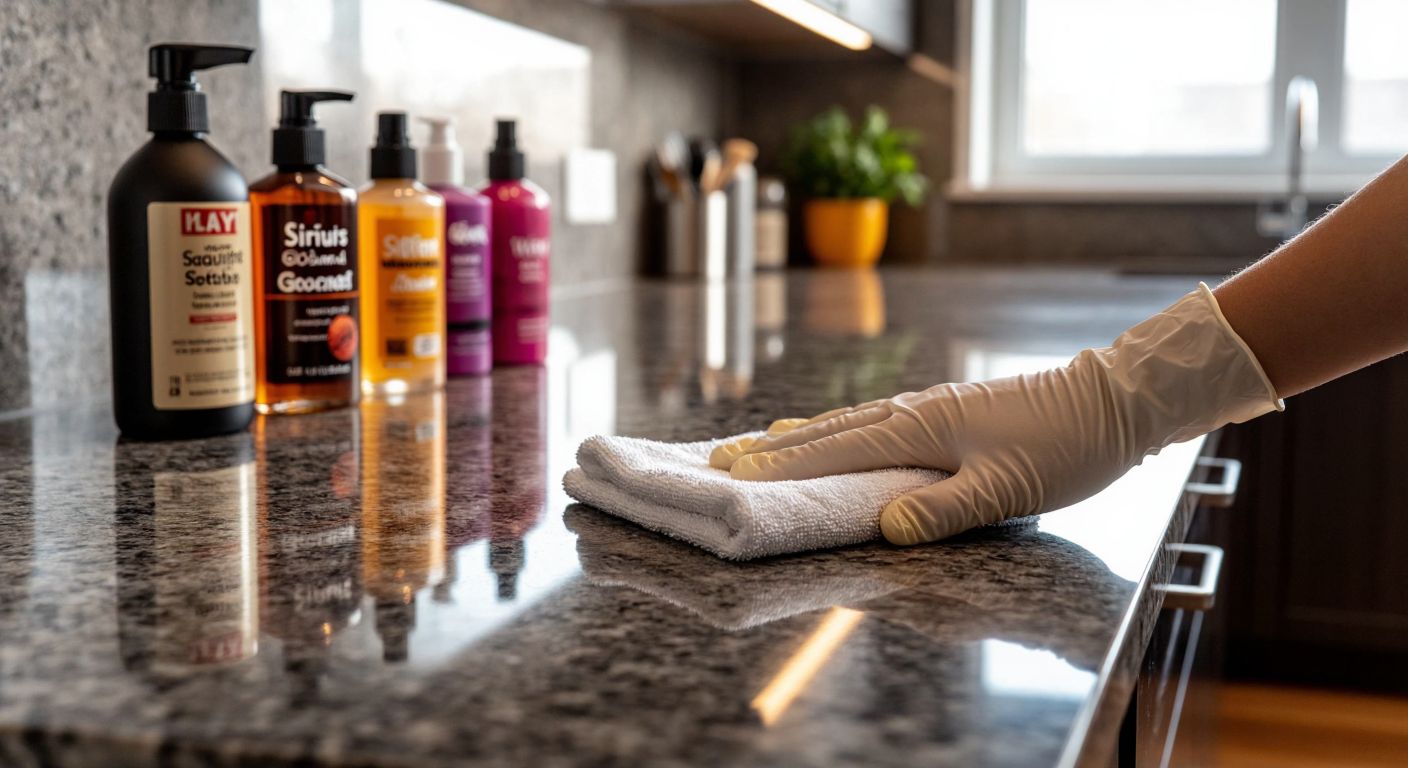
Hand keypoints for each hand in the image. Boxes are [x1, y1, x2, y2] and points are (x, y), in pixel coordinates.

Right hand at [712, 285, 1280, 544]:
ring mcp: (930, 406)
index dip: (784, 466)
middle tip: (721, 456)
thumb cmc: (1067, 446)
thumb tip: (888, 526)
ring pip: (849, 420)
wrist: (1116, 399)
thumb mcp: (1009, 489)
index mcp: (920, 428)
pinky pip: (874, 419)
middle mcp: (915, 410)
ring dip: (801, 435)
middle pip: (829, 429)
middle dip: (774, 447)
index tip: (734, 474)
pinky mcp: (948, 410)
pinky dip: (839, 428)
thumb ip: (945, 510)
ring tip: (761, 442)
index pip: (836, 449)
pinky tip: (838, 432)